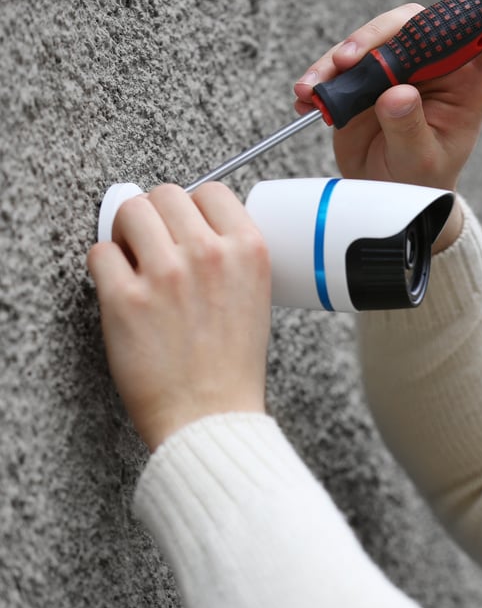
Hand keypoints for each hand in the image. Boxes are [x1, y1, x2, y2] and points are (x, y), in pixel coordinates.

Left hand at [87, 183, 271, 450]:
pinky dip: (104, 266)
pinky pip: (99, 253)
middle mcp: (209, 255)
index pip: (212, 191)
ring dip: (126, 231)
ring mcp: (166, 274)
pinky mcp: (125, 299)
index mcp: (250, 251)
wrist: (211, 417)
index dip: (193, 206)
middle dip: (155, 215)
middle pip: (166, 194)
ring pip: (129, 211)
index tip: (184, 224)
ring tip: (132, 258)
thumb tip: (193, 227)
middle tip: (152, 241)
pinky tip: (120, 287)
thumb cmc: (232, 366)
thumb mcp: (257, 297)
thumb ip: (231, 257)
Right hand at [292, 0, 481, 250]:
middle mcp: (439, 67)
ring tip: (318, 86)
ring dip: (341, 54)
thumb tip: (397, 93)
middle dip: (383, 33)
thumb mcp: (420, 162)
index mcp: (471, 84)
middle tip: (350, 60)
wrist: (385, 194)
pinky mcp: (368, 76)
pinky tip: (307, 96)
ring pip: (377, 37)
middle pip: (421, 23)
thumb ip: (410, 128)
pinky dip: (322, 75)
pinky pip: (343, 61)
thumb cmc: (419, 180)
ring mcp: (401, 68)